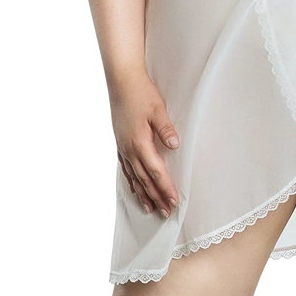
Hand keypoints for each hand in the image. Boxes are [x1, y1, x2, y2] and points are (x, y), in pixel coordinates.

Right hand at [110, 70, 180, 216]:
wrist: (121, 82)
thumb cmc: (141, 93)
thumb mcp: (158, 109)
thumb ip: (166, 128)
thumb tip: (175, 145)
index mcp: (140, 142)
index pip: (156, 172)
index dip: (166, 188)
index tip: (175, 201)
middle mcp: (130, 149)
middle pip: (145, 180)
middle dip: (157, 197)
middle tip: (167, 213)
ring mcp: (123, 148)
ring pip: (134, 177)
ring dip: (144, 194)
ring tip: (151, 209)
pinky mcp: (120, 143)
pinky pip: (126, 169)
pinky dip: (132, 182)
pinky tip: (134, 189)